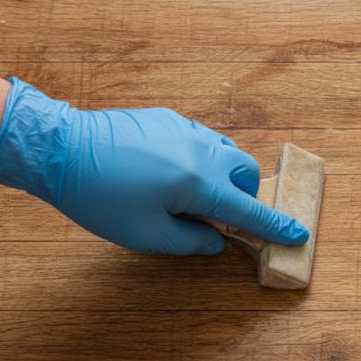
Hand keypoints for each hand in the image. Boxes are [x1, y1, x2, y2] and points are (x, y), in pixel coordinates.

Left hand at [0, 78, 308, 254]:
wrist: (61, 147)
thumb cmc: (100, 197)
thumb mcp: (146, 235)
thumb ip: (191, 242)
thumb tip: (217, 240)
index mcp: (202, 185)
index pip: (251, 212)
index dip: (276, 227)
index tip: (299, 234)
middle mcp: (203, 152)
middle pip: (248, 172)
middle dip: (245, 195)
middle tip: (217, 215)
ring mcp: (187, 130)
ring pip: (226, 152)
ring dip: (223, 174)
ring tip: (188, 193)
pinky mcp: (169, 118)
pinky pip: (200, 139)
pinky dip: (199, 158)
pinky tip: (165, 171)